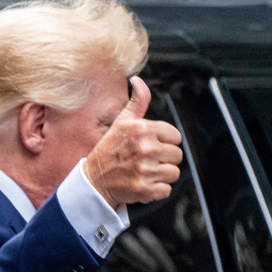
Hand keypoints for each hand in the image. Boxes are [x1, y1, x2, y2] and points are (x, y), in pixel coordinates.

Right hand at [84, 76, 182, 206]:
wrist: (94, 179)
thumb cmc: (110, 149)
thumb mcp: (122, 121)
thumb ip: (137, 101)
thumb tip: (137, 81)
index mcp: (143, 129)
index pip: (175, 137)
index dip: (165, 142)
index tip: (151, 146)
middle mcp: (145, 148)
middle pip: (177, 155)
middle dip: (165, 159)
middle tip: (147, 160)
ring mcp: (145, 169)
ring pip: (174, 173)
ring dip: (162, 175)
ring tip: (146, 172)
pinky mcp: (144, 189)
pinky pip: (166, 190)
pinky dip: (157, 190)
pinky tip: (144, 183)